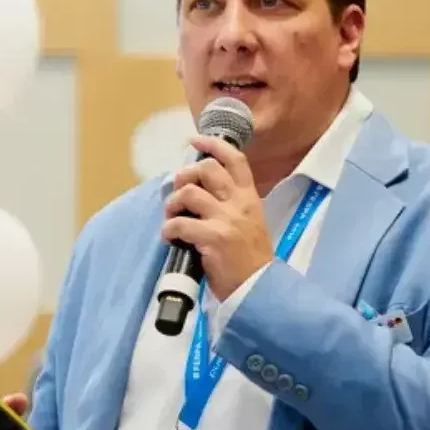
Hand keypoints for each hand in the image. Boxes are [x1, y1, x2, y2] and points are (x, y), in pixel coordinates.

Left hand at [162, 134, 272, 300]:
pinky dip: (169, 229)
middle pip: (206, 170)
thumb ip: (231, 204)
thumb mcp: (250, 222)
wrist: (260, 288)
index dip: (213, 145)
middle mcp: (239, 203)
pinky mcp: (214, 237)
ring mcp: (227, 219)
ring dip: (173, 204)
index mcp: (250, 197)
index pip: (235, 159)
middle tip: (179, 195)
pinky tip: (170, 237)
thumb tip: (198, 191)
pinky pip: (180, 223)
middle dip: (185, 178)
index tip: (196, 141)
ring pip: (189, 193)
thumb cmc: (250, 259)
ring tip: (172, 217)